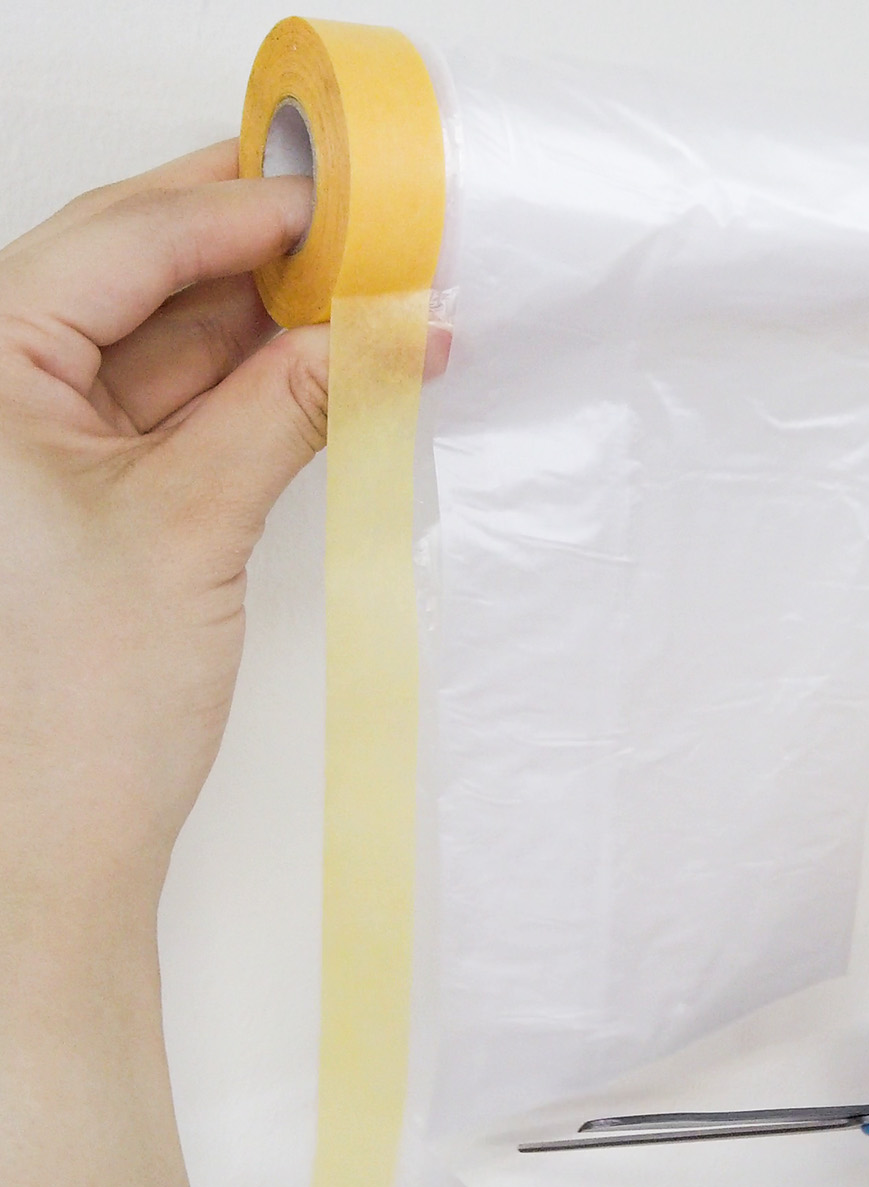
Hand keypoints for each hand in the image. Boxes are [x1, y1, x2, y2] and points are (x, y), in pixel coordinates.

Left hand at [0, 144, 332, 1186]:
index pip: (108, 249)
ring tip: (356, 283)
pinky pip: (176, 408)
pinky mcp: (94, 497)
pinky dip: (249, 383)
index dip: (226, 211)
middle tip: (343, 208)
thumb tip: (369, 332)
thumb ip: (277, 413)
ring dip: (258, 315)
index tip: (328, 195)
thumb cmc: (68, 717)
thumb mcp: (187, 535)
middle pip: (124, 274)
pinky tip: (319, 362)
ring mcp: (41, 448)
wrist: (52, 850)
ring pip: (157, 341)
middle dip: (239, 242)